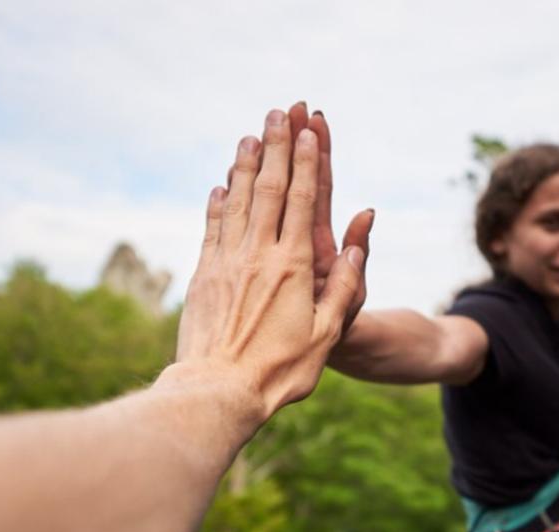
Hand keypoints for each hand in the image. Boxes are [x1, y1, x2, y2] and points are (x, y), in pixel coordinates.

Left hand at [174, 108, 365, 413]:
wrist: (217, 391)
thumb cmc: (279, 370)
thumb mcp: (326, 334)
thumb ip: (343, 287)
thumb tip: (355, 245)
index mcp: (292, 266)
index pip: (301, 201)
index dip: (305, 162)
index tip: (309, 131)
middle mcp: (257, 255)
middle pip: (268, 189)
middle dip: (275, 148)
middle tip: (278, 112)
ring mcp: (225, 262)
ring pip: (236, 201)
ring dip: (244, 165)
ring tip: (250, 135)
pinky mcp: (203, 276)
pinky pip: (212, 228)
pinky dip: (218, 202)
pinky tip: (221, 186)